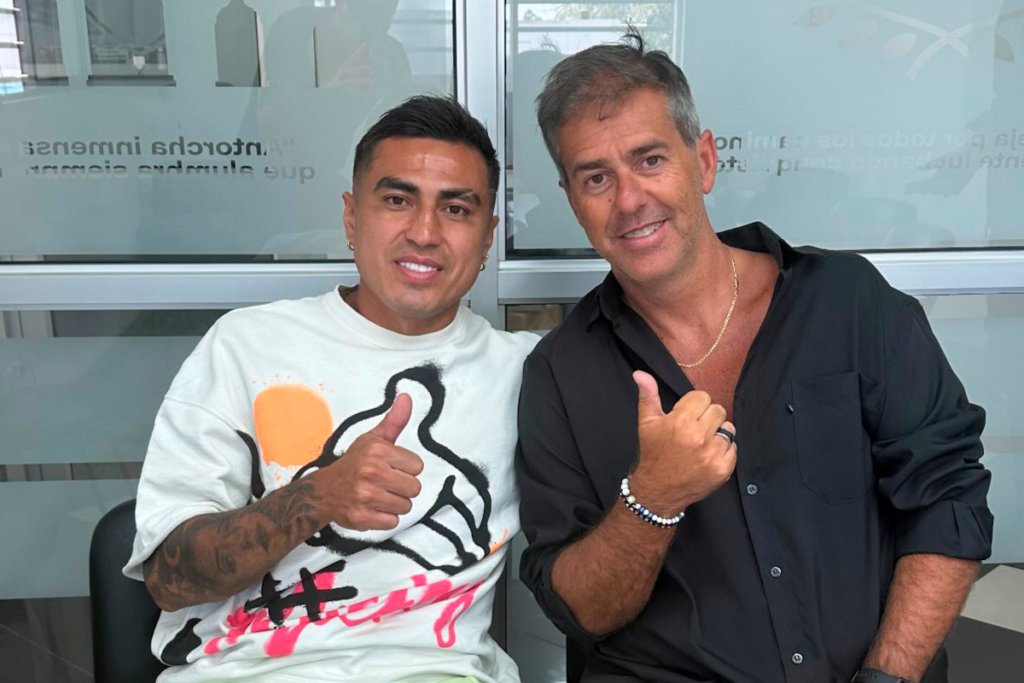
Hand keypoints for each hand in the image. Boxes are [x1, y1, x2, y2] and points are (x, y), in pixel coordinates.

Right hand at [312, 393, 422, 530]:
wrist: (323, 490)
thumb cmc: (354, 464)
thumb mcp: (373, 439)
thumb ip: (394, 421)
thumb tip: (407, 397)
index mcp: (377, 451)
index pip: (417, 466)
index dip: (406, 468)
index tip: (391, 467)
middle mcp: (371, 472)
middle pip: (415, 488)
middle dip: (402, 487)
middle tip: (385, 483)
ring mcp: (365, 496)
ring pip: (405, 506)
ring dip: (394, 503)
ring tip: (378, 495)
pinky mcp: (362, 517)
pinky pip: (392, 522)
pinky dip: (384, 518)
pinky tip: (372, 508)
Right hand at [628, 371, 736, 513]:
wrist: (658, 490)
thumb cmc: (653, 454)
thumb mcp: (646, 423)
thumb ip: (648, 395)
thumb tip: (641, 373)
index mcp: (680, 422)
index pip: (703, 397)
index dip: (694, 406)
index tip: (686, 417)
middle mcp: (698, 437)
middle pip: (718, 410)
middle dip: (706, 418)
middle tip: (693, 430)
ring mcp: (712, 454)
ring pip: (728, 428)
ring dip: (717, 433)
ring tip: (701, 443)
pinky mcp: (723, 469)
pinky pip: (733, 447)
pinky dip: (723, 451)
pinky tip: (707, 456)